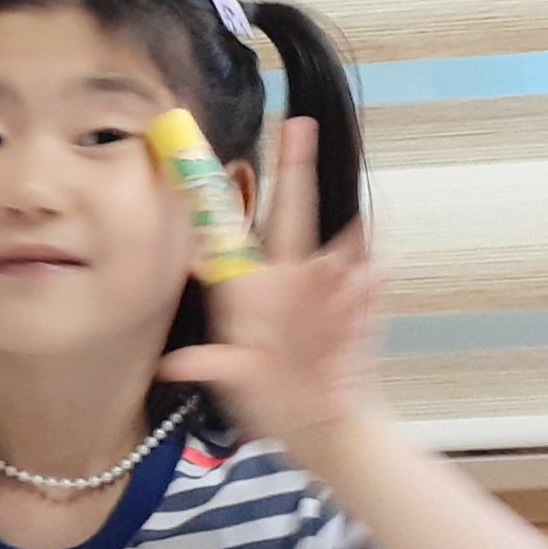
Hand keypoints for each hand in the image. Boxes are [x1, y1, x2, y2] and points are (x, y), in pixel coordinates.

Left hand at [156, 117, 385, 455]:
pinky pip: (365, 293)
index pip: (240, 232)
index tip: (207, 162)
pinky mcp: (359, 315)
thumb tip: (176, 365)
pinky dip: (366, 287)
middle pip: (295, 215)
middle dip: (296, 169)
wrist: (322, 423)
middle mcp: (293, 281)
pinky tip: (370, 274)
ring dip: (336, 244)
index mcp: (257, 287)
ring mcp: (329, 294)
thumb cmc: (272, 393)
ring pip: (333, 254)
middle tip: (298, 125)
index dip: (223, 199)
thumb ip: (212, 367)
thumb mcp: (235, 380)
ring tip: (350, 225)